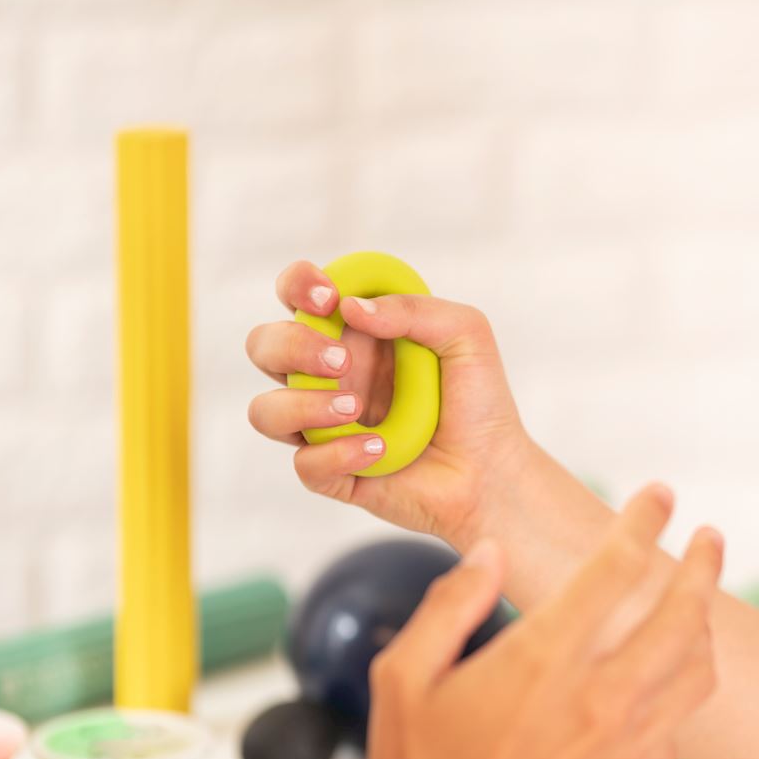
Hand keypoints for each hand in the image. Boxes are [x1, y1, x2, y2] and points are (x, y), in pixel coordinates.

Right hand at [245, 261, 531, 541]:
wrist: (493, 472)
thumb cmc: (480, 401)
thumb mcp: (466, 335)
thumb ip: (415, 309)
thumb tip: (351, 309)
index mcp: (353, 334)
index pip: (299, 295)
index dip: (299, 286)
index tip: (329, 299)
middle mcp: (329, 376)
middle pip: (264, 347)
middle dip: (292, 346)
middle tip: (342, 360)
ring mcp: (326, 425)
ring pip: (266, 411)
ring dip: (302, 405)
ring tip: (356, 409)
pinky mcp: (333, 473)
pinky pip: (305, 464)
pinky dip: (337, 454)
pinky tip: (380, 450)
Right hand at [362, 484, 722, 758]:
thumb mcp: (403, 676)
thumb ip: (450, 604)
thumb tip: (491, 555)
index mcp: (542, 660)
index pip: (614, 569)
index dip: (642, 521)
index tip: (658, 496)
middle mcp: (597, 699)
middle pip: (682, 613)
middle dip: (704, 564)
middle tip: (711, 539)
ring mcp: (624, 747)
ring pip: (697, 671)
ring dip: (704, 627)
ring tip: (698, 606)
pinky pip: (678, 726)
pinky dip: (680, 692)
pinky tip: (663, 683)